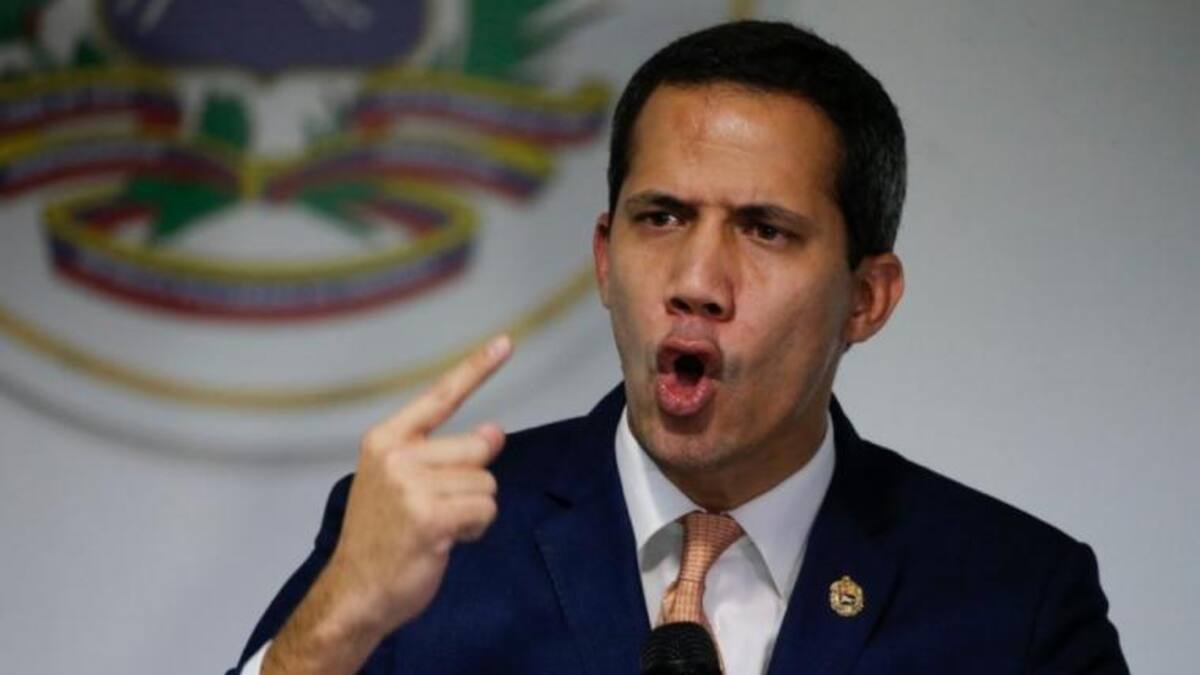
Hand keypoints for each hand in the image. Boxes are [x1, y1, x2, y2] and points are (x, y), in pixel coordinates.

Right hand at [332, 334, 511, 628]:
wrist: (355, 593)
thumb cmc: (384, 538)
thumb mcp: (406, 483)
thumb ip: (447, 453)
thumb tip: (496, 431)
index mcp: (386, 439)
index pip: (441, 396)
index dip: (477, 368)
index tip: (506, 341)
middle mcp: (396, 455)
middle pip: (478, 449)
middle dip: (472, 482)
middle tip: (436, 509)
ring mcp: (410, 484)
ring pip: (486, 483)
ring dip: (473, 511)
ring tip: (437, 528)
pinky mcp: (429, 515)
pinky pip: (484, 509)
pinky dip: (475, 529)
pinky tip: (444, 542)